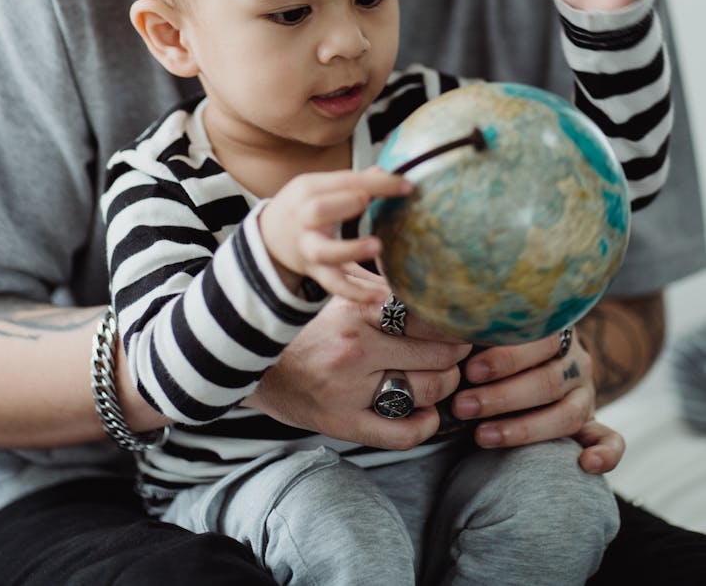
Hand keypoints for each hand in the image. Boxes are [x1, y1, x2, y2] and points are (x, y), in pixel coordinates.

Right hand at [247, 267, 471, 448]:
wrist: (250, 359)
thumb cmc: (304, 324)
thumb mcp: (337, 293)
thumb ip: (379, 286)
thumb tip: (427, 277)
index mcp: (356, 311)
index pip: (428, 317)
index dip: (454, 322)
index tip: (461, 323)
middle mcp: (354, 349)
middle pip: (437, 354)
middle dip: (456, 354)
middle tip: (459, 351)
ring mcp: (348, 390)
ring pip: (427, 391)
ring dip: (445, 385)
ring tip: (443, 377)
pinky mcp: (342, 422)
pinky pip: (401, 433)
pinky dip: (426, 425)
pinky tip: (427, 413)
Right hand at [259, 167, 411, 302]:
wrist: (268, 236)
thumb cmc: (302, 206)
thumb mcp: (317, 186)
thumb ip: (349, 181)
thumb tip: (384, 173)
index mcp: (308, 188)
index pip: (344, 181)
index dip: (376, 183)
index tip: (406, 186)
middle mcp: (304, 217)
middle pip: (320, 209)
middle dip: (346, 204)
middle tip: (370, 203)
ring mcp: (308, 246)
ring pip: (324, 251)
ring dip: (351, 249)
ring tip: (377, 247)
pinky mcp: (314, 271)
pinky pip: (333, 284)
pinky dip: (354, 293)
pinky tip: (378, 296)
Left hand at [452, 328, 624, 473]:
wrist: (529, 362)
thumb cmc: (492, 347)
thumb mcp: (487, 334)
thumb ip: (474, 333)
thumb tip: (441, 332)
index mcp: (552, 331)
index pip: (538, 340)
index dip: (505, 357)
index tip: (469, 370)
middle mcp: (573, 361)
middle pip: (546, 381)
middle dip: (501, 397)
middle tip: (462, 406)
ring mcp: (586, 393)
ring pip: (568, 413)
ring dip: (525, 428)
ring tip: (481, 436)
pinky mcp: (592, 423)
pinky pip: (610, 438)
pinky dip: (606, 453)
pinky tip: (586, 464)